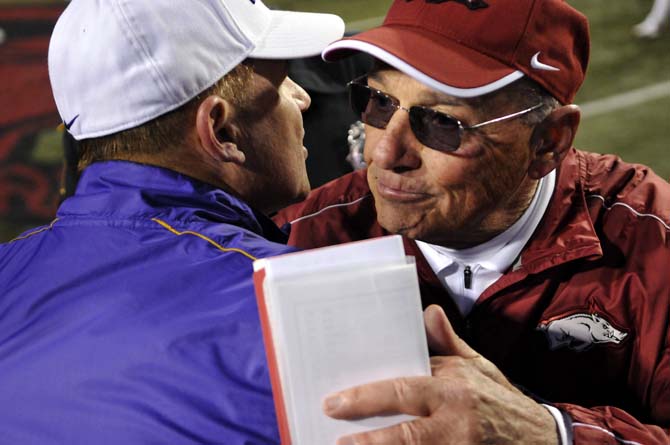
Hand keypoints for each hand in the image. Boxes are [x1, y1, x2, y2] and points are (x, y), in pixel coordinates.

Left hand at [322, 305, 557, 444]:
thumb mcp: (477, 365)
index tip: (336, 402)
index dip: (368, 397)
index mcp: (454, 386)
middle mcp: (457, 419)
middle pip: (406, 432)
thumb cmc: (499, 398)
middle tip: (337, 436)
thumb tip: (426, 312)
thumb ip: (447, 343)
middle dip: (368, 437)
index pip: (404, 389)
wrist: (541, 437)